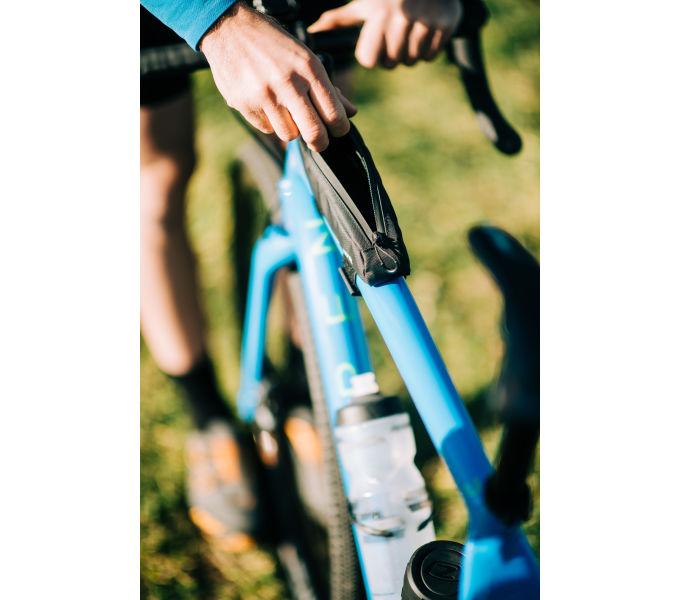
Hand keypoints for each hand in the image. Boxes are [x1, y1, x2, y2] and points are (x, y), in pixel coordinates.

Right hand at [200, 2, 356, 150]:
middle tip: (319, 142)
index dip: (340, 129)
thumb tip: (350, 112)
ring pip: (289, 135)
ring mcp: (264, 95)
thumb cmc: (273, 44)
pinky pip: (267, 129)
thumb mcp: (305, 58)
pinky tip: (265, 104)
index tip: (338, 130)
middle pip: (313, 132)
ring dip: (292, 129)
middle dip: (320, 142)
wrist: (228, 28)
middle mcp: (287, 82)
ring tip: (286, 111)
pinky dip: (270, 122)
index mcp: (308, 68)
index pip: (333, 113)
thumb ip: (328, 87)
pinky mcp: (244, 104)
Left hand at [308, 0, 462, 68]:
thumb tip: (312, 30)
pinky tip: (423, 34)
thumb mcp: (363, 3)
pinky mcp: (445, 24)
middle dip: (391, 55)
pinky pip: (430, 56)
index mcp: (378, 14)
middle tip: (394, 38)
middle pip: (390, 63)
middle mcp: (402, 18)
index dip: (372, 56)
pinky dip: (426, 51)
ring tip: (408, 35)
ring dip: (408, 54)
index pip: (370, 60)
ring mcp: (426, 21)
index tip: (376, 44)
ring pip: (410, 61)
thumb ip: (338, 19)